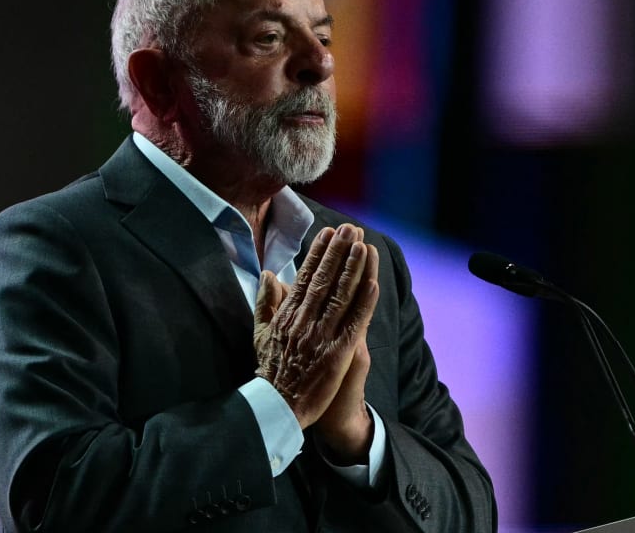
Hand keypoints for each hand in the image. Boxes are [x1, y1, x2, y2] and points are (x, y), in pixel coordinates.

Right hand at [253, 224, 378, 429]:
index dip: (319, 253)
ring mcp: (322, 336)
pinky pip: (354, 324)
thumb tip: (269, 274)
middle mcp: (304, 321)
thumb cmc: (270, 370)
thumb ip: (265, 302)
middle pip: (325, 279)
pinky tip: (373, 284)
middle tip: (351, 228)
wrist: (277, 406)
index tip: (329, 232)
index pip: (306, 277)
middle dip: (339, 252)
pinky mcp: (337, 353)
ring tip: (364, 246)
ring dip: (354, 269)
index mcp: (288, 315)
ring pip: (341, 296)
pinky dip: (364, 303)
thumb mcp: (260, 332)